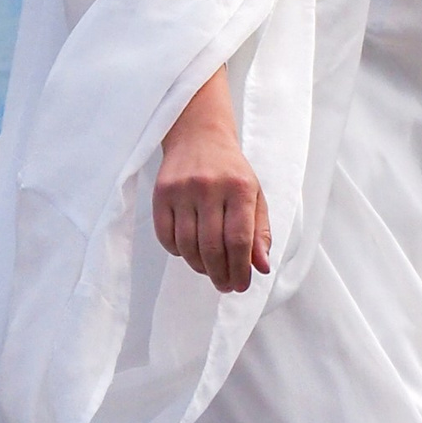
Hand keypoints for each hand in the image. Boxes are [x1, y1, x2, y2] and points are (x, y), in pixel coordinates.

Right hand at [154, 68, 271, 295]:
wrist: (198, 136)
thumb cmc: (230, 171)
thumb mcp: (254, 195)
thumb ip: (260, 232)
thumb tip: (261, 267)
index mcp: (239, 188)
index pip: (239, 239)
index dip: (240, 269)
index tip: (241, 285)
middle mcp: (209, 187)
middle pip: (211, 247)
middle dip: (220, 274)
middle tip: (225, 286)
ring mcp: (182, 190)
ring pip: (187, 245)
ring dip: (199, 266)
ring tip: (208, 270)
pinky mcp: (160, 193)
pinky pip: (166, 236)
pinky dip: (177, 252)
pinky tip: (188, 252)